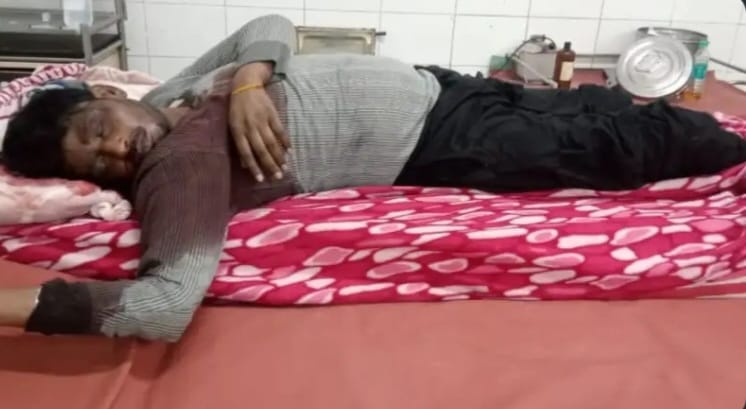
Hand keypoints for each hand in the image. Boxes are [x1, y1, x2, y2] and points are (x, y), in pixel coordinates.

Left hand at [229, 63, 290, 181]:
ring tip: (285, 167)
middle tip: (278, 177)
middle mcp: (250, 127)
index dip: (253, 167)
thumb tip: (245, 165)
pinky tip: (289, 151)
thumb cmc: (237, 108)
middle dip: (270, 165)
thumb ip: (239, 144)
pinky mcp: (272, 114)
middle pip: (261, 150)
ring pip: (272, 142)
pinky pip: (280, 130)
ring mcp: (262, 120)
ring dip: (279, 156)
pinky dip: (285, 141)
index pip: (246, 153)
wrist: (245, 85)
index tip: (260, 179)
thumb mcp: (233, 125)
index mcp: (238, 130)